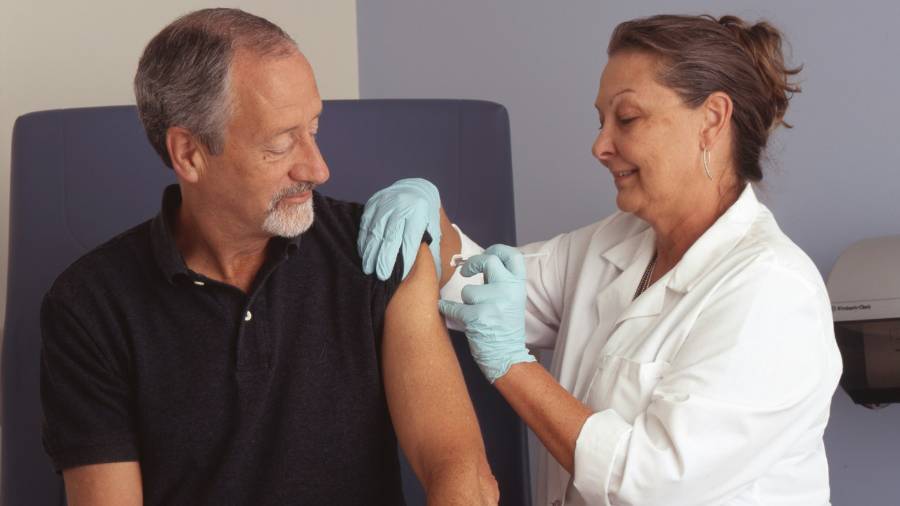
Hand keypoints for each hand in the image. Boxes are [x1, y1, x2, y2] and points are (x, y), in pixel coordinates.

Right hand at [358, 178, 441, 280]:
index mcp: (420, 211)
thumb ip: (434, 248)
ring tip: (369, 269)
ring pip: (375, 231)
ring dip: (371, 252)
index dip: (405, 259)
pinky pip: (365, 224)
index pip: (410, 239)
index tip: (400, 276)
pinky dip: (364, 240)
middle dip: (384, 258)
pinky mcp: (373, 202)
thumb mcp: (435, 229)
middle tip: (381, 276)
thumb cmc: (426, 216)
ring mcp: (385, 202)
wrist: (416, 190)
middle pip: (391, 236)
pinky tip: (364, 254)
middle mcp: (402, 205)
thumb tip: (434, 274)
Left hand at [438, 244, 534, 382]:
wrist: (506, 357)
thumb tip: (479, 261)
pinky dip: (447, 309)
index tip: (486, 253)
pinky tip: (447, 311)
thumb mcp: (510, 300)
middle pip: (488, 261)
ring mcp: (494, 303)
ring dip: (465, 301)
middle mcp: (509, 291)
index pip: (513, 256)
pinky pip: (454, 306)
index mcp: (518, 286)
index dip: (497, 249)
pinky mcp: (478, 317)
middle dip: (472, 264)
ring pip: (468, 290)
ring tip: (473, 313)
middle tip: (465, 271)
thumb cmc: (504, 328)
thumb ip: (499, 281)